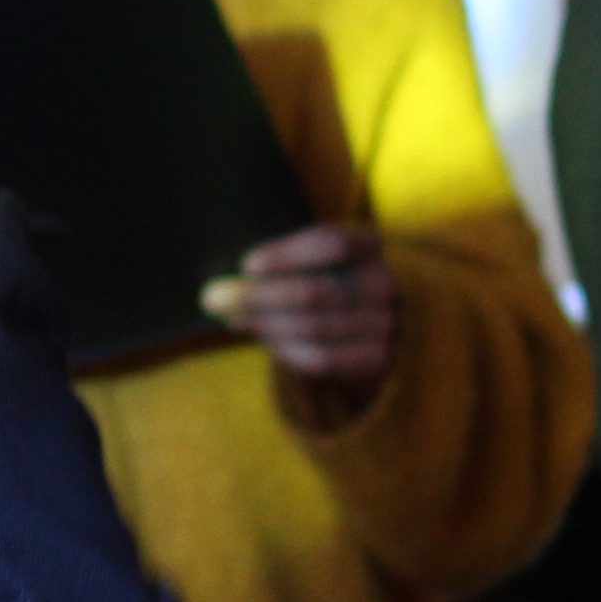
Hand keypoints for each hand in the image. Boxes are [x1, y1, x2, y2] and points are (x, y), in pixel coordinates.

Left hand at [201, 223, 396, 410]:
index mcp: (368, 243)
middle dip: (259, 297)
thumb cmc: (331, 276)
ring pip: (313, 327)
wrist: (374, 318)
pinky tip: (260, 334)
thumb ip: (282, 261)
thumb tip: (225, 285)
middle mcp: (383, 282)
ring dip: (265, 324)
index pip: (331, 243)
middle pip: (315, 291)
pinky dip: (284, 349)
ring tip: (233, 317)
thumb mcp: (316, 256)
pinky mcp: (375, 358)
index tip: (247, 265)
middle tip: (215, 298)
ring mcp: (385, 322)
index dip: (286, 255)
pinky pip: (322, 358)